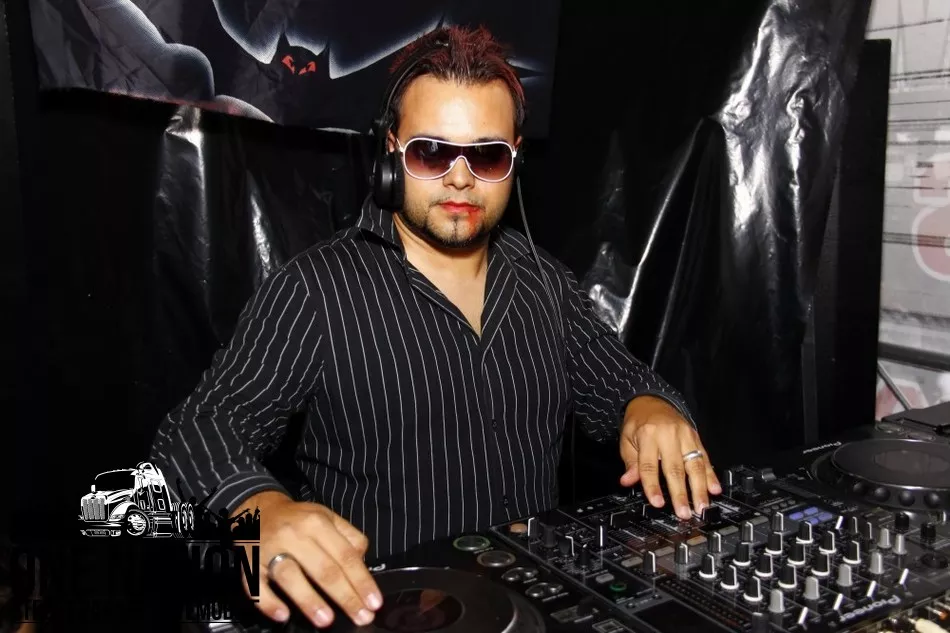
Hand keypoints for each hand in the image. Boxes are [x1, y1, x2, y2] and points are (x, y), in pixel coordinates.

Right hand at [236, 491, 382, 628]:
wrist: (258, 509)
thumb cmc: (298, 520)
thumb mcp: (326, 517)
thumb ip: (348, 536)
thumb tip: (363, 563)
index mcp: (317, 523)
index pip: (345, 555)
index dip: (361, 580)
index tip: (374, 602)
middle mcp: (293, 535)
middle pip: (323, 569)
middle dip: (344, 596)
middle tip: (361, 617)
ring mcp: (269, 550)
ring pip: (290, 576)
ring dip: (309, 600)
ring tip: (327, 620)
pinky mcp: (249, 563)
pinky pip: (256, 585)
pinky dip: (268, 602)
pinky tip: (283, 615)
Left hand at [619, 396, 720, 519]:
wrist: (652, 401)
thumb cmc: (639, 423)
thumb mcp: (627, 439)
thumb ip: (630, 462)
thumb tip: (628, 481)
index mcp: (647, 435)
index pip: (649, 465)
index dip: (653, 486)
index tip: (657, 503)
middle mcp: (668, 435)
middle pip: (675, 468)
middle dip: (680, 493)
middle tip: (684, 512)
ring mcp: (685, 435)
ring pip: (694, 464)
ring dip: (699, 488)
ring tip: (701, 506)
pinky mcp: (696, 437)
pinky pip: (705, 457)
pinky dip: (710, 475)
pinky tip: (714, 488)